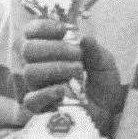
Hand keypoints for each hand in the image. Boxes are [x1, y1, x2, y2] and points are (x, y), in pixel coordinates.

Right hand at [18, 20, 124, 137]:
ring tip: (78, 72)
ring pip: (30, 72)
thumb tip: (83, 37)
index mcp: (50, 51)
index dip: (42, 27)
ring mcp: (37, 87)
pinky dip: (47, 92)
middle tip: (77, 55)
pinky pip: (31, 99)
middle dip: (55, 48)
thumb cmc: (102, 83)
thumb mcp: (104, 63)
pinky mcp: (39, 108)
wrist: (108, 111)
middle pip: (28, 49)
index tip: (63, 30)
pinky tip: (63, 90)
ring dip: (56, 68)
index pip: (31, 32)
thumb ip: (94, 50)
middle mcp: (38, 66)